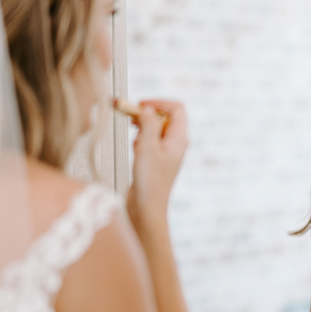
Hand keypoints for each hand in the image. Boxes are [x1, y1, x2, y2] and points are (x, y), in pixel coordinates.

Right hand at [127, 99, 186, 231]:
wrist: (146, 209)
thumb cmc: (149, 181)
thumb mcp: (147, 147)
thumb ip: (148, 123)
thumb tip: (148, 108)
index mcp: (180, 139)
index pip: (177, 108)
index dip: (159, 102)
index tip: (140, 105)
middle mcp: (176, 144)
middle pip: (165, 116)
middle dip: (147, 115)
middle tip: (130, 119)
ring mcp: (166, 152)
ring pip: (155, 128)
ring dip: (142, 129)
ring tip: (137, 144)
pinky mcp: (156, 160)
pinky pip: (149, 141)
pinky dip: (140, 141)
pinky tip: (135, 152)